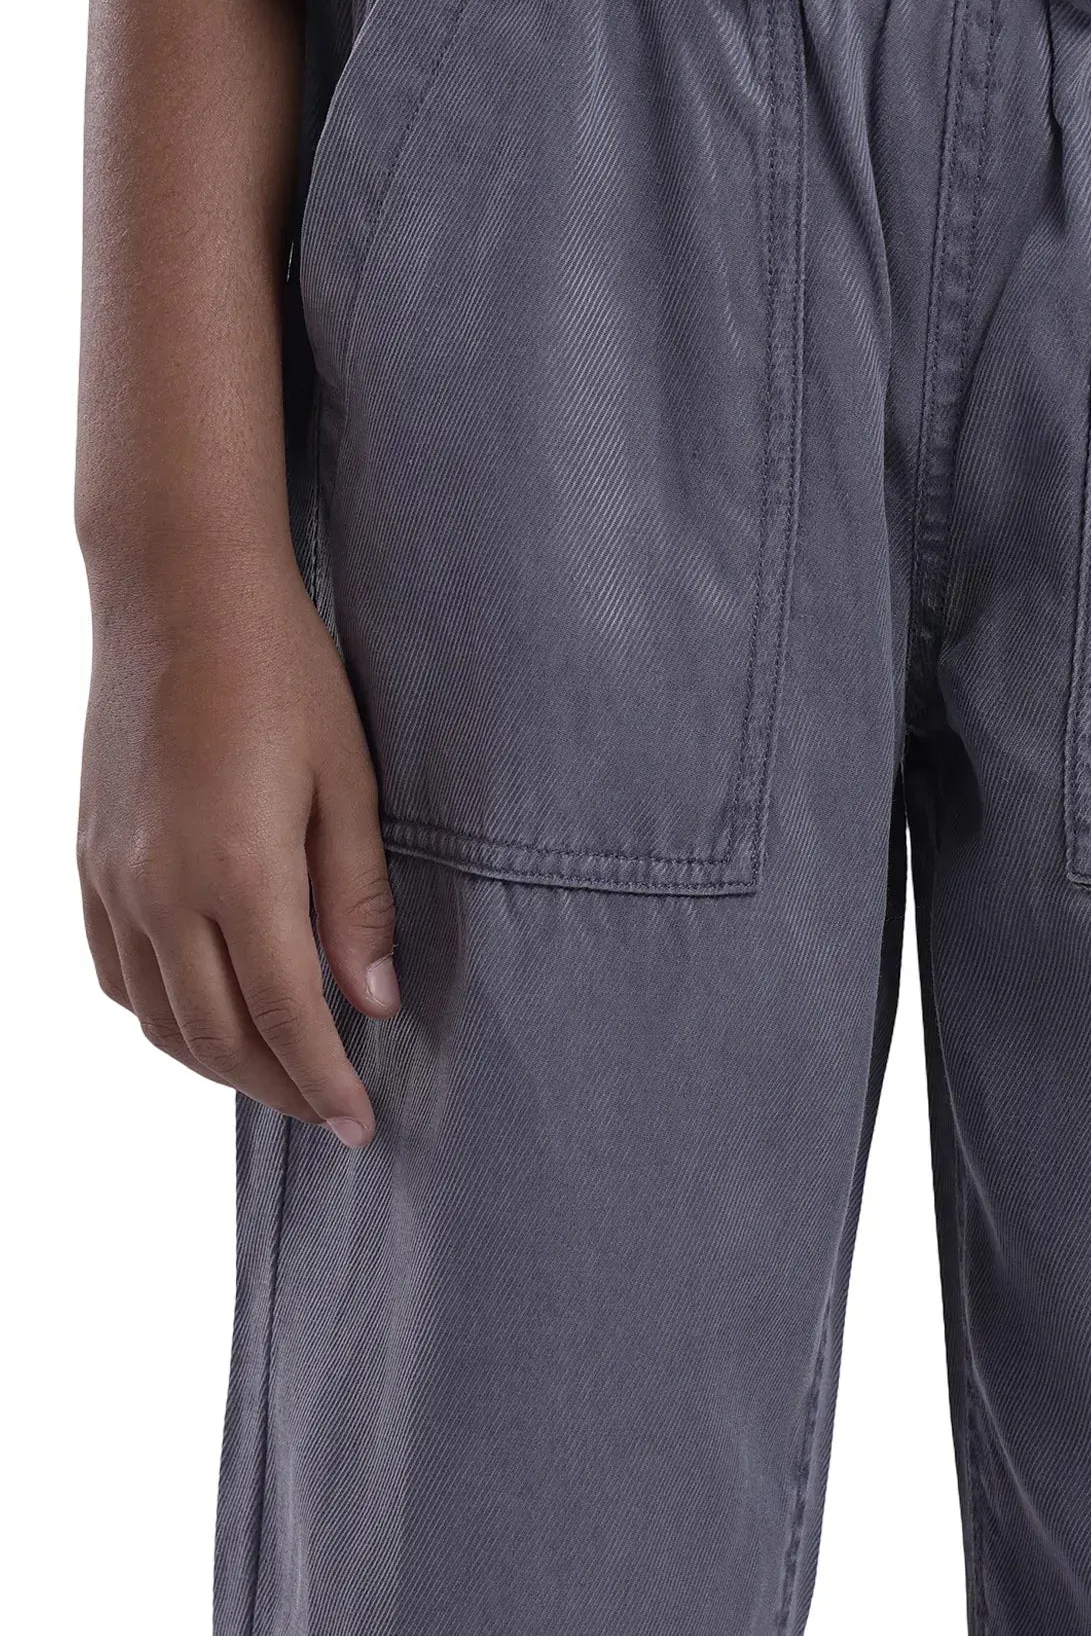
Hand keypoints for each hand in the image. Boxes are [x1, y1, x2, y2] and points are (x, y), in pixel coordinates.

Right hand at [78, 549, 396, 1144]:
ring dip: (219, 1063)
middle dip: (279, 1088)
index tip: (363, 1125)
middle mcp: (159, 888)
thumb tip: (374, 1002)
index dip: (325, 1080)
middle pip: (217, 1036)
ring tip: (281, 1076)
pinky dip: (162, 1015)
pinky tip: (208, 1015)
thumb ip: (357, 898)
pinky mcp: (87, 860)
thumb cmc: (283, 671)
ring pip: (158, 1018)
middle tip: (333, 1113)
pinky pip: (116, 973)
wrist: (177, 594)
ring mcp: (112, 878)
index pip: (286, 1016)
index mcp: (237, 869)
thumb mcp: (349, 777)